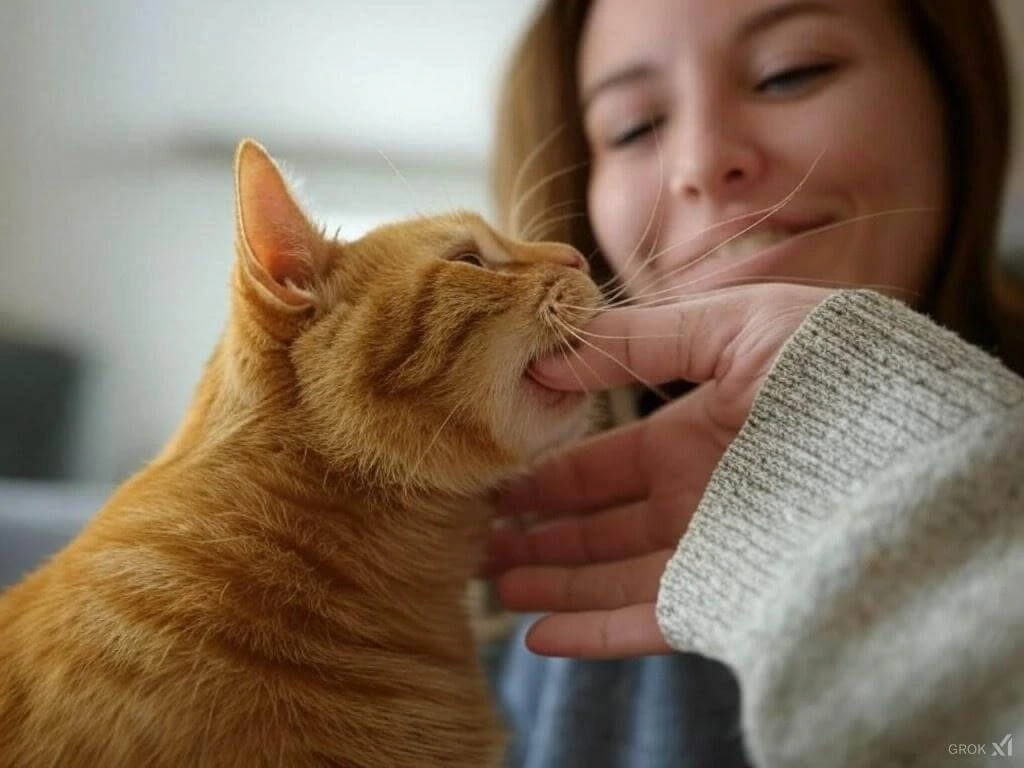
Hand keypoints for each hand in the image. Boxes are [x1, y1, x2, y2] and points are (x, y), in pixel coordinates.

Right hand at [486, 284, 837, 657]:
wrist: (907, 445)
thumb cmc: (830, 368)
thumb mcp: (730, 324)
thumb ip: (634, 338)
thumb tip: (543, 355)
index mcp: (701, 433)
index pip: (610, 459)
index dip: (552, 466)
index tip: (496, 468)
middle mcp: (701, 497)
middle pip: (602, 522)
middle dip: (539, 528)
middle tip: (475, 531)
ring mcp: (711, 552)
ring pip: (611, 577)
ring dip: (551, 581)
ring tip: (488, 580)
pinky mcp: (725, 602)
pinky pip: (645, 625)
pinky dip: (591, 635)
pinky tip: (537, 635)